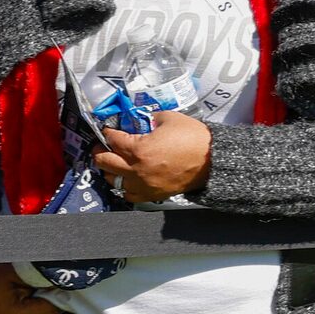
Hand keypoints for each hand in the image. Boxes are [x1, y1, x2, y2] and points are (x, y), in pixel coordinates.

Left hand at [93, 112, 214, 206]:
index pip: (113, 139)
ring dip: (110, 170)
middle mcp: (136, 170)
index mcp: (138, 149)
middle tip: (103, 146)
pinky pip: (129, 195)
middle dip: (100, 151)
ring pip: (112, 181)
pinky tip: (127, 180)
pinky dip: (124, 187)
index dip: (108, 132)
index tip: (109, 129)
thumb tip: (141, 121)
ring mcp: (144, 184)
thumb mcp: (169, 118)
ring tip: (113, 163)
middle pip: (104, 162)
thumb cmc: (194, 139)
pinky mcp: (153, 194)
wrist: (213, 161)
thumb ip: (149, 119)